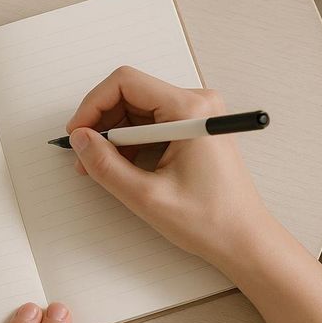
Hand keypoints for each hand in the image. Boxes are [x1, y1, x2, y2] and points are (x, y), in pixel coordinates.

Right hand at [66, 66, 274, 267]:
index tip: (78, 133)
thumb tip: (79, 140)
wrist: (244, 239)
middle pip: (130, 93)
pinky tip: (121, 166)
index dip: (93, 105)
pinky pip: (151, 123)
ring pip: (137, 109)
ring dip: (113, 134)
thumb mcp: (146, 196)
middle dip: (101, 122)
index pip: (126, 83)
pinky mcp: (194, 129)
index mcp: (189, 111)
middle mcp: (196, 104)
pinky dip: (130, 141)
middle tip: (84, 154)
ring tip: (100, 166)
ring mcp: (196, 115)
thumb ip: (106, 165)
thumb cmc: (210, 220)